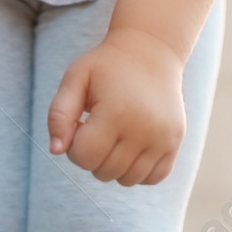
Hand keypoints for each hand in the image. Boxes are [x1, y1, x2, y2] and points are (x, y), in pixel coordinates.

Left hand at [47, 27, 185, 186]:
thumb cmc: (107, 66)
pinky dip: (139, 170)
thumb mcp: (76, 78)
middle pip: (104, 172)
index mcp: (116, 111)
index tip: (82, 124)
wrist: (151, 50)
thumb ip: (59, 114)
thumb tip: (56, 150)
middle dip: (94, 155)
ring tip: (116, 134)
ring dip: (115, 164)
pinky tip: (134, 144)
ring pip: (127, 180)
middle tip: (99, 126)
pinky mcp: (175, 143)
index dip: (74, 145)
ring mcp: (163, 138)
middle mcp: (144, 128)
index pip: (84, 157)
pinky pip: (153, 178)